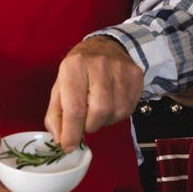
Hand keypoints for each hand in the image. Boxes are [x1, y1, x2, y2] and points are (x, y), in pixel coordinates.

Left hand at [45, 35, 143, 151]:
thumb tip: (60, 139)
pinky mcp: (136, 76)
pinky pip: (128, 109)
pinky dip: (116, 114)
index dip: (71, 132)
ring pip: (115, 113)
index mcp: (75, 66)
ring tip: (97, 109)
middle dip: (89, 125)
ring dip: (103, 121)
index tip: (68, 146)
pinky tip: (110, 103)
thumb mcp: (60, 86)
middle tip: (84, 121)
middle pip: (98, 112)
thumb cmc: (80, 69)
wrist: (107, 45)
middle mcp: (100, 65)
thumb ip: (56, 114)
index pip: (75, 107)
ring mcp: (121, 70)